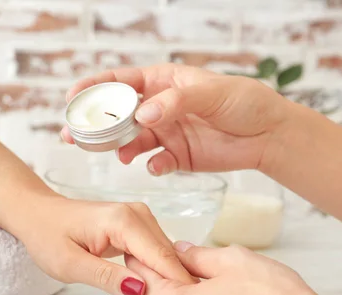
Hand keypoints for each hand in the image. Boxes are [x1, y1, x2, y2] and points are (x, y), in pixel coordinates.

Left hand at [16, 194, 194, 294]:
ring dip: (168, 277)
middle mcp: (137, 214)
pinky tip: (154, 286)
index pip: (161, 257)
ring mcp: (140, 216)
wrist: (38, 213)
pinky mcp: (138, 223)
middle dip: (174, 282)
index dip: (178, 283)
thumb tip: (140, 289)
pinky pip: (156, 249)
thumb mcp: (69, 265)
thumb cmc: (47, 235)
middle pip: (168, 255)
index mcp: (122, 221)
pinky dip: (158, 269)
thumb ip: (105, 277)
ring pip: (166, 253)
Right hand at [62, 64, 291, 174]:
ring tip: (120, 154)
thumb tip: (143, 115)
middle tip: (74, 135)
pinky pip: (156, 162)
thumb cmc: (245, 102)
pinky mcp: (178, 157)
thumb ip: (175, 102)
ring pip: (132, 140)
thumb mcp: (211, 93)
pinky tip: (158, 165)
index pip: (122, 81)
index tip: (73, 97)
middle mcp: (160, 107)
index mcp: (164, 82)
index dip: (95, 87)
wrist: (269, 135)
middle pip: (118, 114)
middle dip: (96, 124)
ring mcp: (168, 133)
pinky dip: (152, 165)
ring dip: (121, 147)